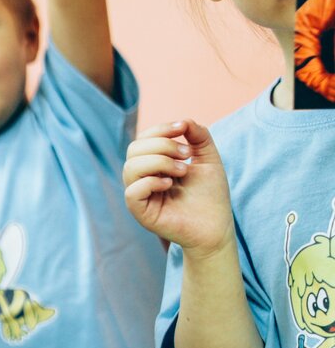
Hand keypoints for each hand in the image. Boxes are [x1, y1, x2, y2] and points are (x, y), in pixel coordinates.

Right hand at [123, 120, 234, 259]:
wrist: (216, 226)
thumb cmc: (211, 195)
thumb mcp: (208, 158)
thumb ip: (198, 136)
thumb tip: (184, 121)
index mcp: (153, 165)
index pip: (143, 139)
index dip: (160, 129)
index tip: (182, 128)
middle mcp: (142, 178)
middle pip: (134, 149)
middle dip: (162, 145)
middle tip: (186, 155)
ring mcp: (140, 196)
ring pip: (130, 168)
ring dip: (159, 162)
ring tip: (182, 170)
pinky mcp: (141, 212)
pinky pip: (132, 192)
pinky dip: (151, 182)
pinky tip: (170, 185)